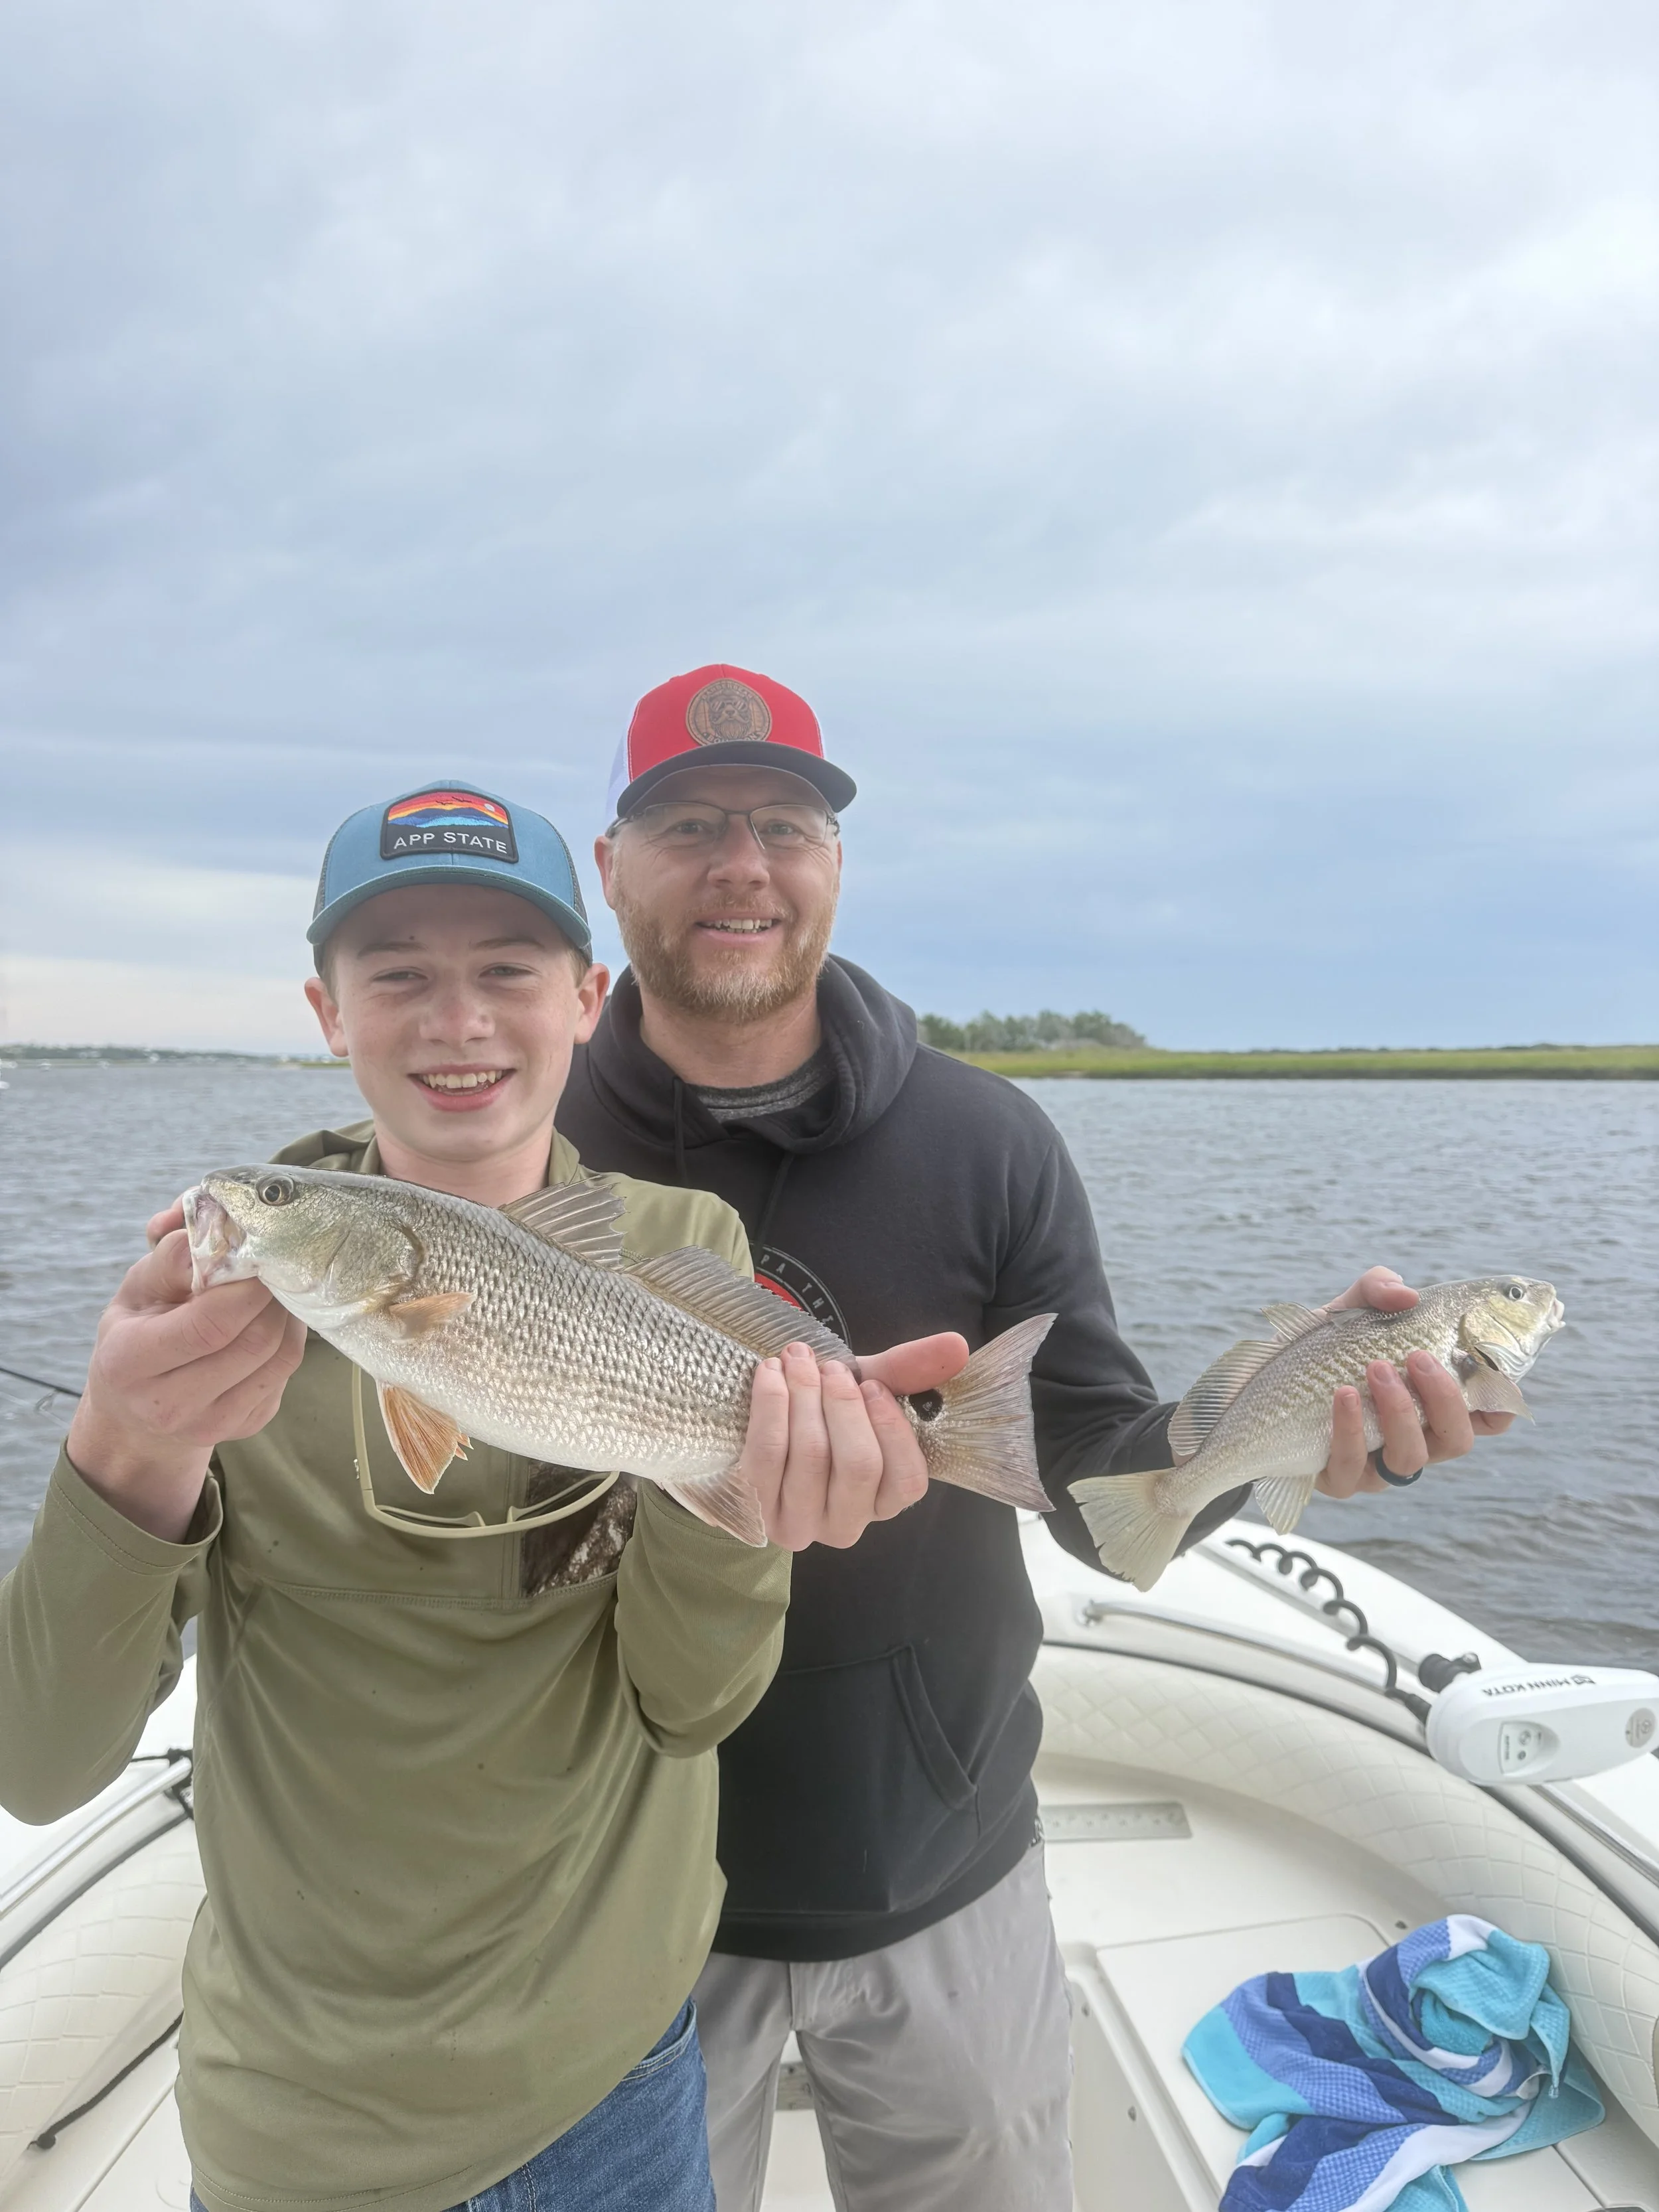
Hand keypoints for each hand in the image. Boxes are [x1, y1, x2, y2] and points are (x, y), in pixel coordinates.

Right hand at [65, 1201, 307, 1542]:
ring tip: (275, 1287)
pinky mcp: (247, 1426)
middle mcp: (169, 1405)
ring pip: (280, 1357)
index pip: (207, 1326)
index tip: (257, 1257)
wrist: (137, 1410)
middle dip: (272, 1296)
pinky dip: (289, 1337)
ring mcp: (213, 1423)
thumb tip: (203, 1230)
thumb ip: (168, 1259)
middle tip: (275, 1265)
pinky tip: (272, 1318)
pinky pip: (287, 1373)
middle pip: (253, 1343)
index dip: (244, 1289)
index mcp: (129, 1363)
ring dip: (288, 1314)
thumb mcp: (137, 1290)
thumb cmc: (138, 1331)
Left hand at [735, 1334, 968, 1550]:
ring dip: (805, 1395)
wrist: (750, 1430)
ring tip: (799, 1360)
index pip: (907, 1480)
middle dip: (844, 1404)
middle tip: (830, 1367)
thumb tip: (957, 1345)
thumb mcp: (863, 1391)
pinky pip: (767, 1452)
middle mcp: (844, 1524)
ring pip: (812, 1455)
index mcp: (881, 1502)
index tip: (871, 1385)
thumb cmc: (818, 1415)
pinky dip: (772, 1403)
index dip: (891, 1427)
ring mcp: (798, 1523)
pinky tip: (770, 1372)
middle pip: (859, 1465)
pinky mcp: (754, 1509)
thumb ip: (908, 1371)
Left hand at [1314, 1268, 1513, 1499]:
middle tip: (1418, 1357)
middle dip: (1445, 1398)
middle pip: (1456, 1440)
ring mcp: (1377, 1466)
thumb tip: (1405, 1293)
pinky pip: (1353, 1469)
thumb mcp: (1350, 1309)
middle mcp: (1413, 1439)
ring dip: (1400, 1412)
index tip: (1500, 1377)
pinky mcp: (1337, 1479)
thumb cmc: (1322, 1348)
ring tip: (1375, 1370)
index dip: (1501, 1403)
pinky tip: (1341, 1396)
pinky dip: (1351, 1430)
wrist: (1262, 1380)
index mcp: (1429, 1405)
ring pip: (1411, 1459)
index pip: (1485, 1417)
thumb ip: (1379, 1288)